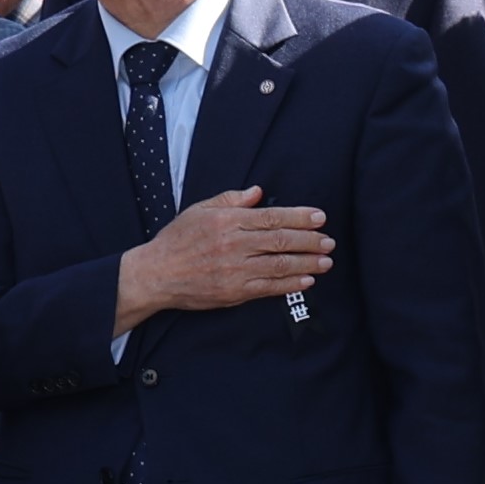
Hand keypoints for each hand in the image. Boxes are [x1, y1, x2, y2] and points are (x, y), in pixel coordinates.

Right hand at [114, 185, 332, 331]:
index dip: (299, 217)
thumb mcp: (199, 210)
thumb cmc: (176, 241)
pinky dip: (291, 284)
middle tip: (329, 241)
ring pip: (280, 265)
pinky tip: (307, 279)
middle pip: (281, 240)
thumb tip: (258, 192)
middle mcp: (234, 244)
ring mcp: (235, 270)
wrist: (156, 274)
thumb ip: (230, 199)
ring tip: (326, 260)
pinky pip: (269, 287)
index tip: (319, 217)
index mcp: (227, 221)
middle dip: (310, 240)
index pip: (272, 216)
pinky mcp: (234, 292)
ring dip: (307, 262)